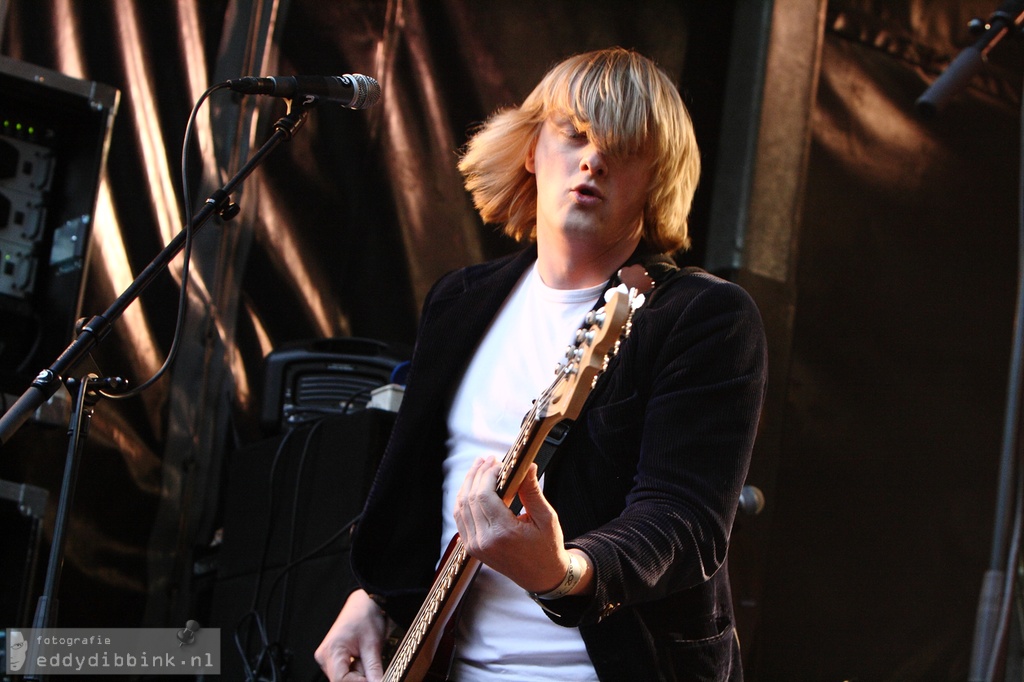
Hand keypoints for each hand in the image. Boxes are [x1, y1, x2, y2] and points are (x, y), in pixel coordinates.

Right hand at [314, 589, 386, 681]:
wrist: (364, 603)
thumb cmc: (366, 617)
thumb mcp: (373, 645)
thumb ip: (374, 670)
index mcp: (331, 651)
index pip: (341, 681)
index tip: (373, 679)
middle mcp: (324, 656)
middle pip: (341, 681)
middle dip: (359, 678)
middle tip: (371, 665)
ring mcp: (327, 658)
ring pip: (343, 678)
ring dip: (358, 675)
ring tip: (366, 657)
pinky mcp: (332, 659)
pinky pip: (344, 672)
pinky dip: (355, 671)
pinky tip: (362, 659)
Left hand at [453, 458, 591, 595]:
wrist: (542, 577)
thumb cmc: (547, 547)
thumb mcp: (546, 518)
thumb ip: (532, 491)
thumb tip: (526, 465)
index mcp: (503, 533)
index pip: (484, 496)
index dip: (487, 474)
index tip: (498, 462)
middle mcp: (484, 541)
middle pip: (469, 499)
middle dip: (477, 475)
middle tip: (488, 459)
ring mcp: (475, 546)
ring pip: (460, 508)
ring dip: (468, 485)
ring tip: (479, 468)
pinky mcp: (472, 548)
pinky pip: (461, 519)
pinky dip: (464, 500)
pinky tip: (473, 488)